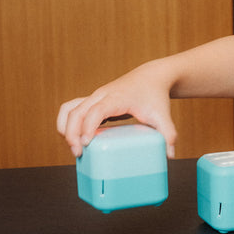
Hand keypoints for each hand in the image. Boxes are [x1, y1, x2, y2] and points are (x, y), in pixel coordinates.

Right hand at [56, 63, 176, 158]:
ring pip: (69, 108)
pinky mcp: (93, 101)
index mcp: (116, 98)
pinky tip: (72, 138)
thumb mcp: (163, 115)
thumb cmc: (154, 96)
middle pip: (77, 111)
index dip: (88, 126)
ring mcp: (95, 97)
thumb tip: (169, 155)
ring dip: (65, 127)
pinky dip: (66, 122)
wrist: (151, 78)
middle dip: (72, 133)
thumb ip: (168, 134)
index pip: (96, 111)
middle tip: (78, 153)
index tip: (86, 143)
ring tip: (73, 147)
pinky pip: (71, 109)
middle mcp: (101, 95)